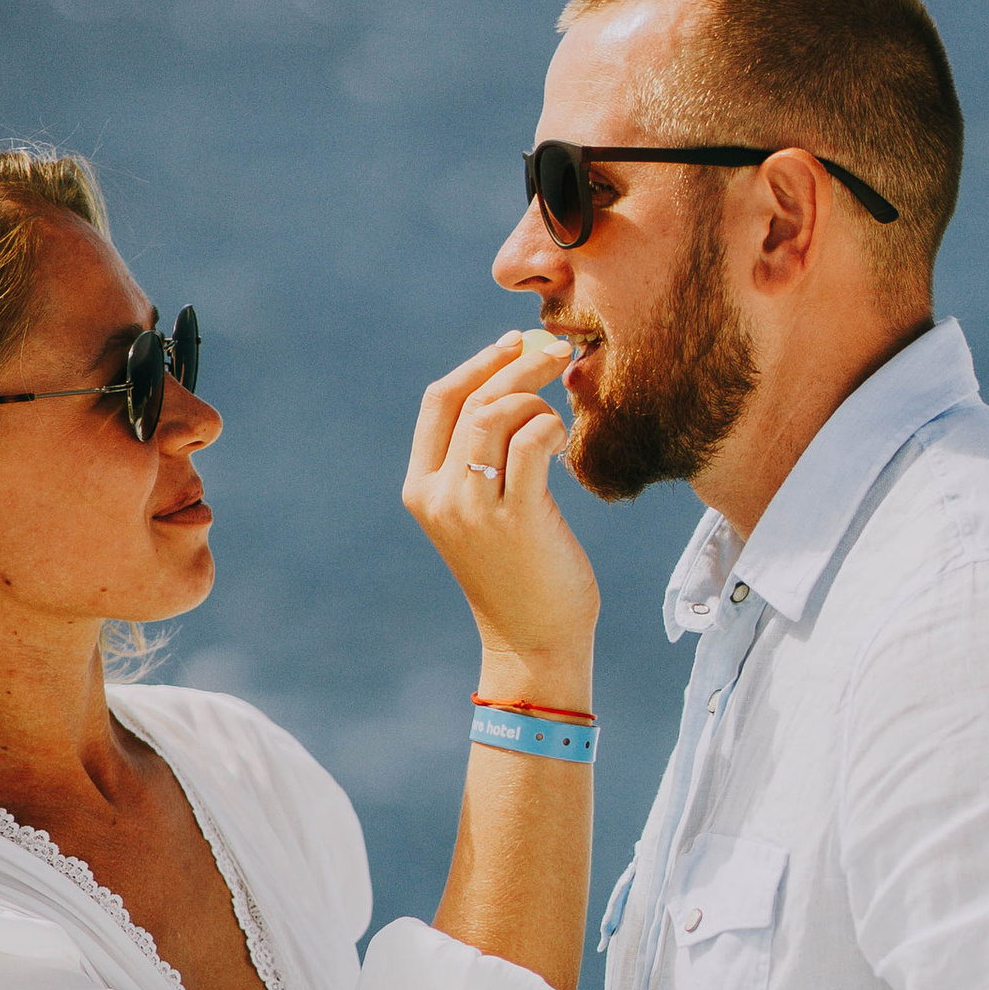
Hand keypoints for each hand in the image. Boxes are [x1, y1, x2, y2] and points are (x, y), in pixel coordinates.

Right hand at [403, 332, 599, 696]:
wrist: (532, 645)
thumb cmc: (520, 576)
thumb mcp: (485, 514)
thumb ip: (485, 461)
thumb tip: (517, 388)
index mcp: (422, 489)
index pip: (440, 401)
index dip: (478, 363)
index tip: (514, 344)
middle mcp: (440, 495)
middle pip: (472, 398)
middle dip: (517, 362)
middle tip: (557, 350)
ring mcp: (474, 508)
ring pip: (498, 413)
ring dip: (537, 393)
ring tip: (563, 406)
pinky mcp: (516, 519)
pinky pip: (532, 443)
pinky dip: (553, 427)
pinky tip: (566, 440)